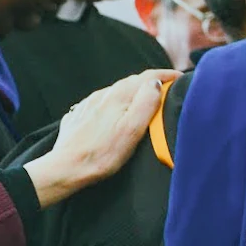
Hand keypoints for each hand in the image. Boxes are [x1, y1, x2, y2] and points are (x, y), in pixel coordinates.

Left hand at [24, 69, 179, 207]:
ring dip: (133, 92)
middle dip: (151, 82)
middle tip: (168, 88)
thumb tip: (156, 83)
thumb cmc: (101, 154)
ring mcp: (88, 105)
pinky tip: (116, 112)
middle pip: (132, 82)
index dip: (166, 75)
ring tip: (144, 100)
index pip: (147, 77)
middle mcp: (102, 95)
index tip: (181, 77)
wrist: (64, 169)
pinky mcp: (79, 116)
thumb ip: (146, 103)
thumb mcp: (132, 130)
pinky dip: (115, 102)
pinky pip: (101, 102)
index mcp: (118, 96)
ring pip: (116, 91)